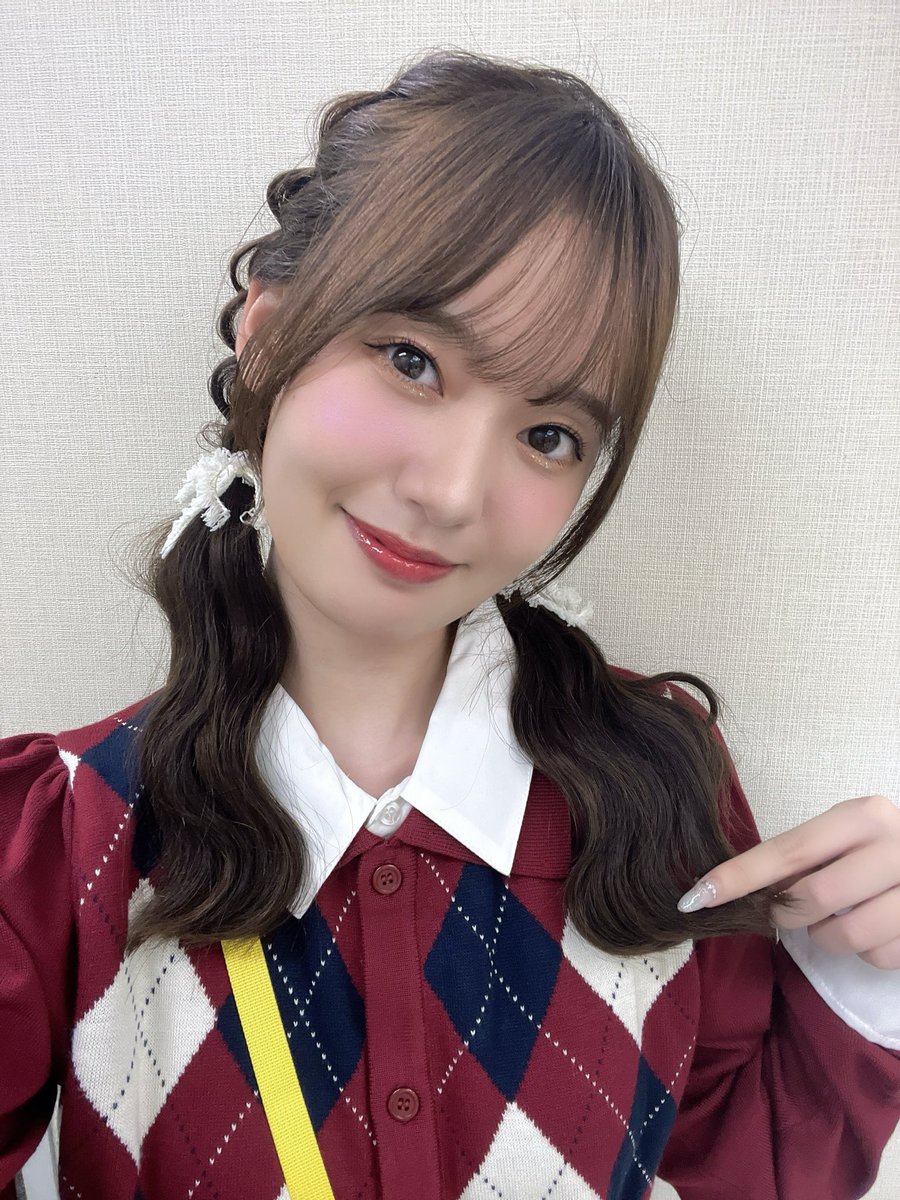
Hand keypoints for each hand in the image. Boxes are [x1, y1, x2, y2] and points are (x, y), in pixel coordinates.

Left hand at [676, 794, 899, 968]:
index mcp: (863, 816)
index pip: (786, 850)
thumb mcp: (845, 839)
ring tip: (837, 919)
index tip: (696, 896)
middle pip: (813, 896)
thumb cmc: (879, 852)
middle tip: (787, 910)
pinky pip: (876, 957)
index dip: (738, 876)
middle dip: (787, 912)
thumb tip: (734, 887)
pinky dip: (865, 952)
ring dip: (825, 937)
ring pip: (843, 935)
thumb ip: (802, 858)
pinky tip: (874, 929)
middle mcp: (894, 845)